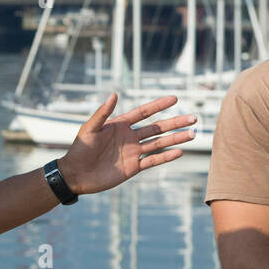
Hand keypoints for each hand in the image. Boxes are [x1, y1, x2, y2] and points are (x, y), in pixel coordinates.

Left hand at [58, 93, 195, 194]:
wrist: (75, 174)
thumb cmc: (79, 149)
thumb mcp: (90, 129)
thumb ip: (102, 113)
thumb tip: (114, 94)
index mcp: (120, 125)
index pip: (143, 113)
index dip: (158, 105)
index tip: (174, 98)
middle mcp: (129, 138)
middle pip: (157, 128)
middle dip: (175, 122)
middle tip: (193, 117)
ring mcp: (133, 152)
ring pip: (158, 144)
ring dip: (175, 139)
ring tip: (192, 134)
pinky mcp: (133, 167)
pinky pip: (152, 161)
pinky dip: (166, 157)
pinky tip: (179, 152)